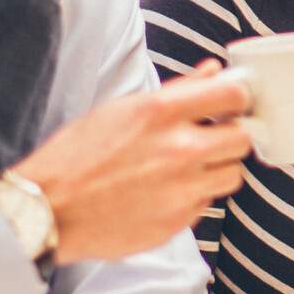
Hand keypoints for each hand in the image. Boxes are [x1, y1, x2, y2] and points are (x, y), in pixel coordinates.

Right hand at [12, 59, 252, 262]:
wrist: (49, 210)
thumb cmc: (79, 156)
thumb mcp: (124, 109)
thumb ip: (178, 90)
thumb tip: (215, 72)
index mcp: (161, 112)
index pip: (234, 96)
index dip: (239, 99)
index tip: (232, 104)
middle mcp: (179, 149)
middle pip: (243, 139)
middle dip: (232, 136)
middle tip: (213, 138)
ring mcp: (182, 189)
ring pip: (233, 175)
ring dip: (218, 168)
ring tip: (189, 167)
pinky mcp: (179, 222)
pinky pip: (207, 204)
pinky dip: (195, 196)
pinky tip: (167, 191)